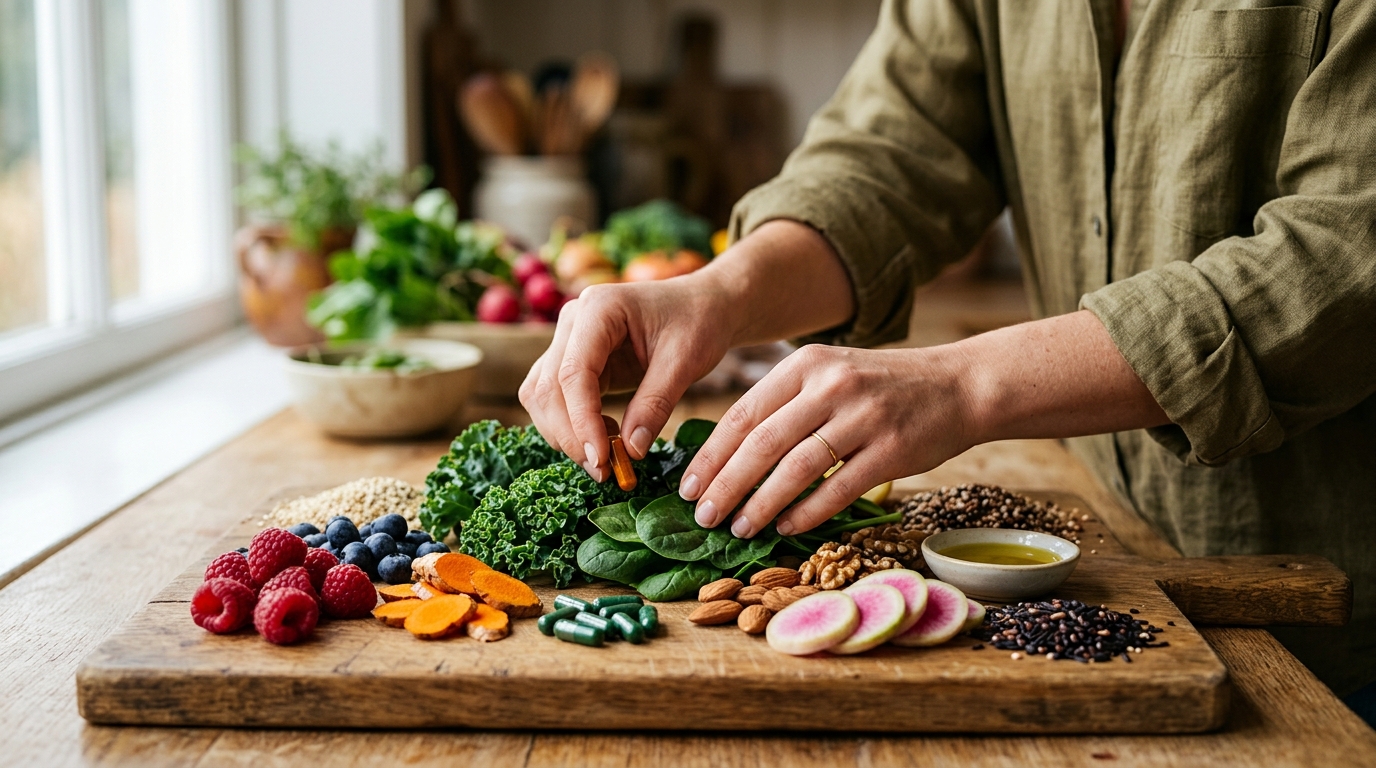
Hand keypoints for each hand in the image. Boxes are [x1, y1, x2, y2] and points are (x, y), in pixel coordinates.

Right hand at [520, 220, 856, 480]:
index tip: (601, 459)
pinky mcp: (573, 361)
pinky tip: (606, 437)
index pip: (573, 373)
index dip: (581, 421)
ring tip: (607, 457)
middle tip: (604, 471)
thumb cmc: (698, 323)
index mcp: (598, 309)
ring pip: (541, 396)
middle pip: (547, 387)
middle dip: (570, 435)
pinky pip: (555, 399)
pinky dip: (572, 425)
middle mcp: (573, 321)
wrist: (703, 305)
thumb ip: (656, 403)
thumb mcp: (685, 362)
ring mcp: (568, 340)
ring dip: (564, 434)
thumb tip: (631, 451)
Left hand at [678, 310, 1168, 537]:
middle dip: (726, 484)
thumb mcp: (830, 376)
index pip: (744, 413)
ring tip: (738, 528)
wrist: (959, 385)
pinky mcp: (893, 450)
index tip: (688, 486)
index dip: (711, 454)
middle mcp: (832, 386)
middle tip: (703, 516)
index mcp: (807, 365)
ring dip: (761, 503)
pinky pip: (840, 488)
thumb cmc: (882, 387)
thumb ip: (784, 404)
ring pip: (796, 468)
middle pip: (762, 443)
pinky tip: (786, 527)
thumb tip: (725, 455)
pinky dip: (808, 511)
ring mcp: (864, 417)